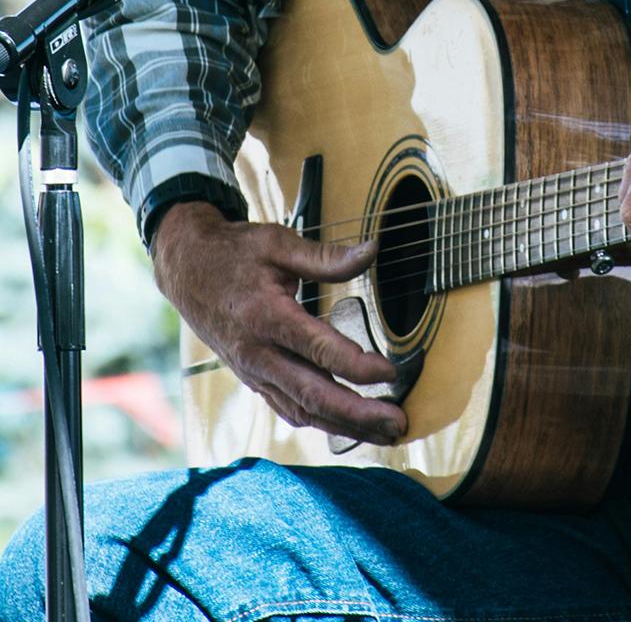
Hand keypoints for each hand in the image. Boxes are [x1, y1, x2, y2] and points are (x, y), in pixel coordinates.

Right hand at [153, 202, 406, 443]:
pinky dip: (320, 422)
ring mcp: (254, 372)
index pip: (318, 349)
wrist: (187, 270)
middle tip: (398, 423)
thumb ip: (326, 256)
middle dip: (358, 414)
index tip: (391, 371)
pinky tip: (348, 427)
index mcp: (267, 317)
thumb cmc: (235, 253)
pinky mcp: (254, 379)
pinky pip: (289, 408)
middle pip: (313, 394)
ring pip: (303, 410)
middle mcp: (259, 354)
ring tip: (385, 432)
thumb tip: (372, 251)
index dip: (357, 365)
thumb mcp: (278, 243)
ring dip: (346, 426)